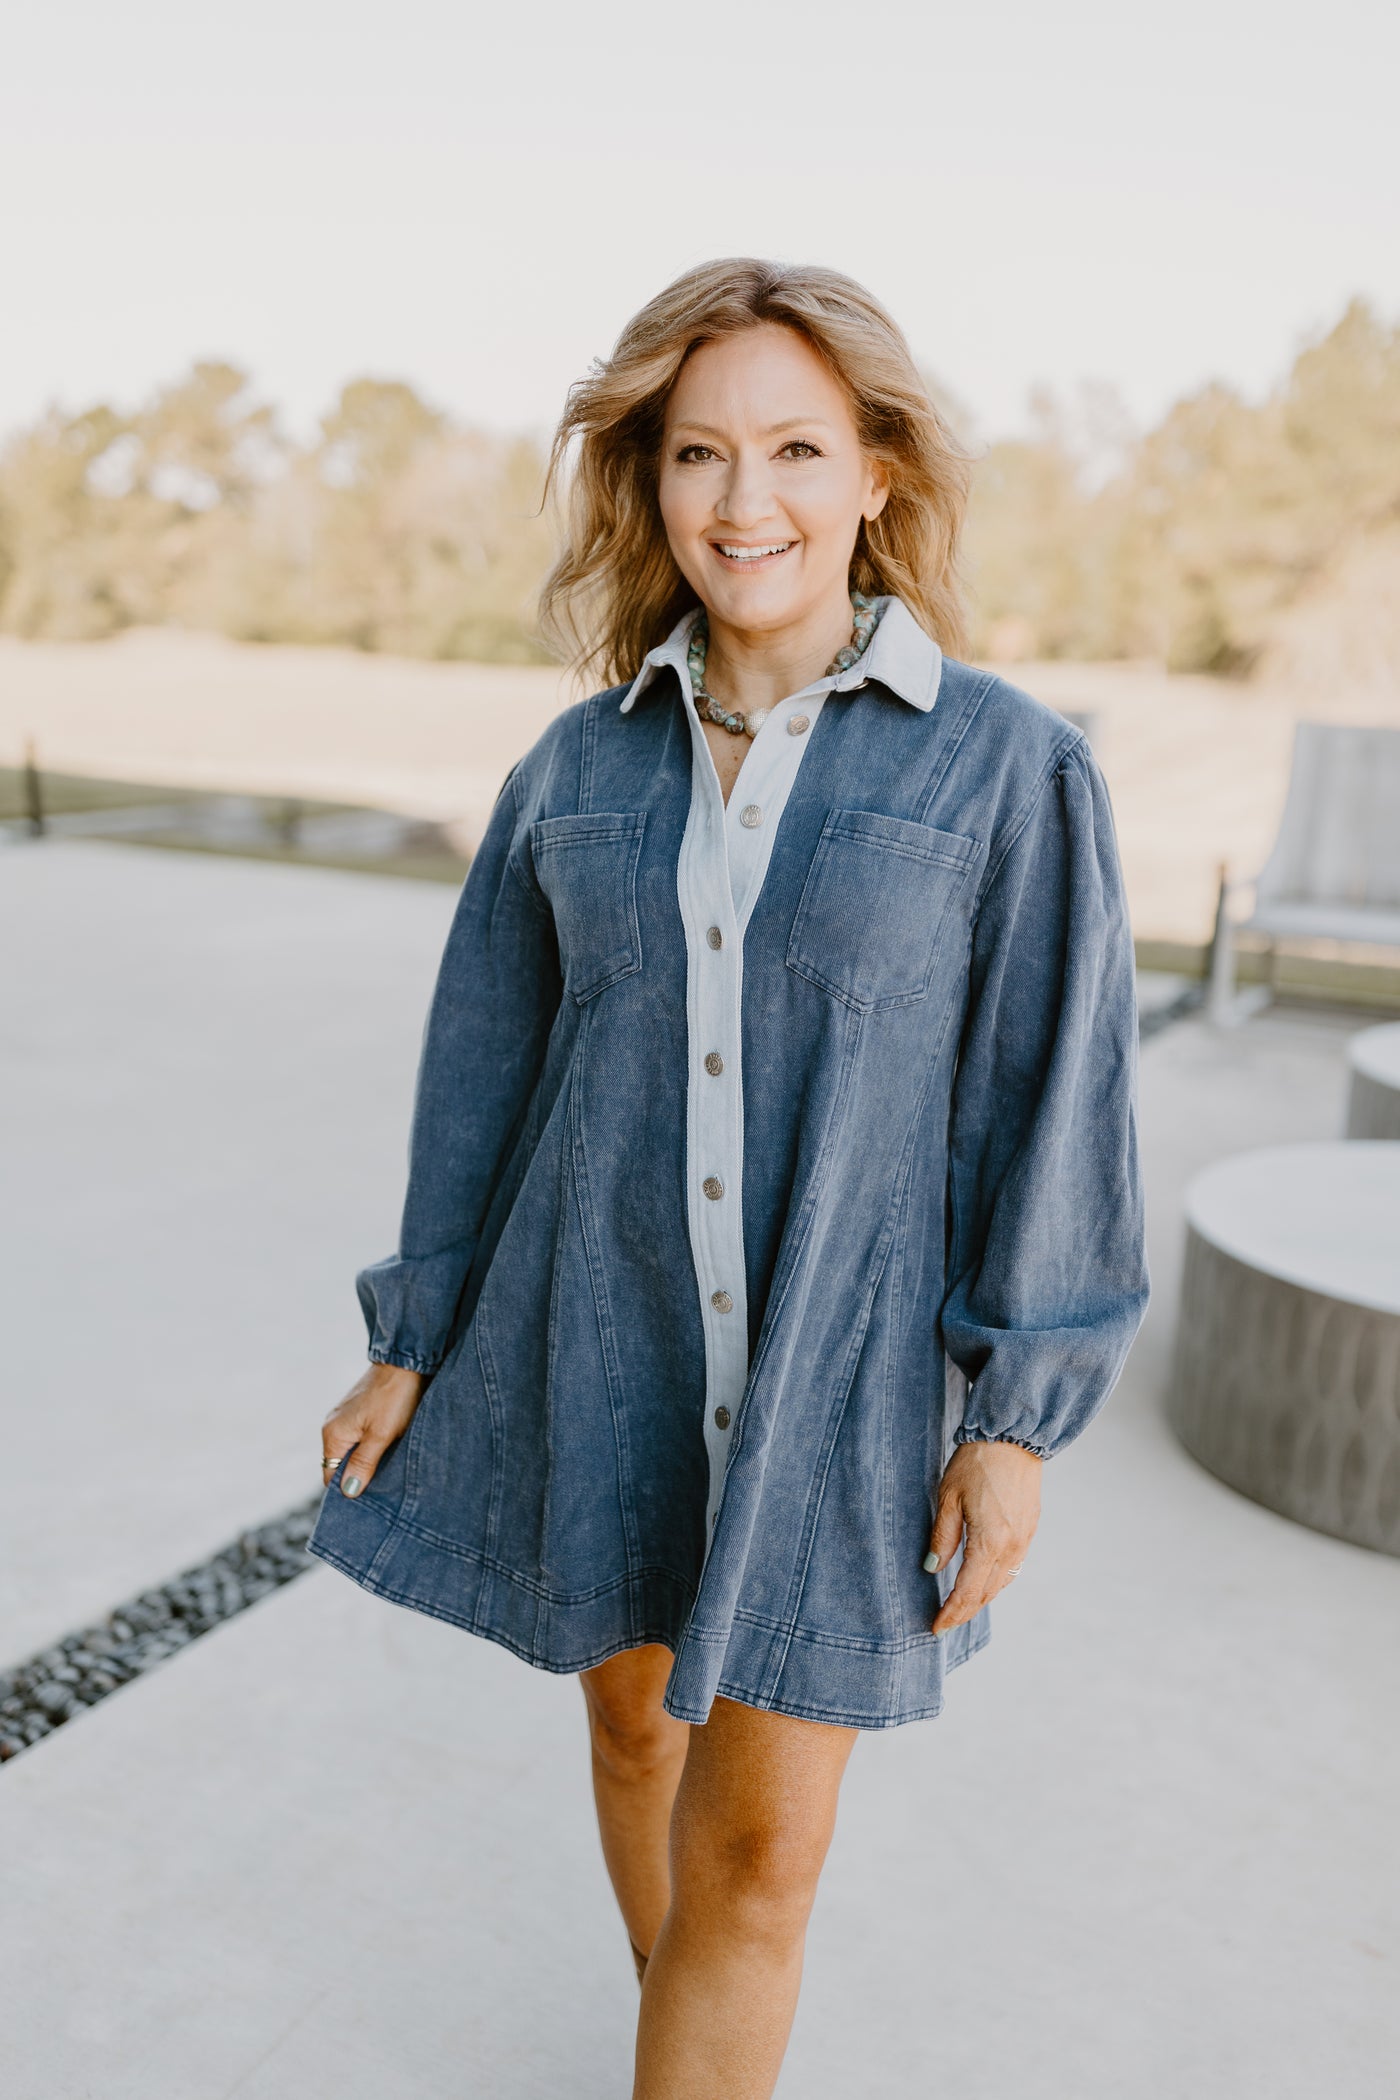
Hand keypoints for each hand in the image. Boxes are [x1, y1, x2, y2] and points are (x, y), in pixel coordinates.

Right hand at [321, 1361, 426, 1497]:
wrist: (404, 1362)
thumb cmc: (394, 1398)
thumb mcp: (381, 1435)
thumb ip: (363, 1463)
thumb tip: (348, 1491)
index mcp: (332, 1435)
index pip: (330, 1476)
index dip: (347, 1488)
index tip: (369, 1496)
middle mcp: (332, 1427)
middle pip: (340, 1464)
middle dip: (359, 1475)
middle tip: (383, 1484)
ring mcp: (344, 1418)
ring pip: (352, 1450)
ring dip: (368, 1459)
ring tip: (388, 1464)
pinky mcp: (357, 1411)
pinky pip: (359, 1437)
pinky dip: (371, 1445)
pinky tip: (389, 1446)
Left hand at [925, 1440, 1042, 1635]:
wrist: (1013, 1438)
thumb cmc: (976, 1463)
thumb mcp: (949, 1497)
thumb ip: (942, 1537)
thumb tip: (933, 1569)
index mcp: (990, 1542)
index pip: (968, 1592)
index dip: (951, 1613)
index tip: (936, 1627)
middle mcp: (1011, 1548)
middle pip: (986, 1594)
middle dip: (964, 1612)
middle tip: (944, 1623)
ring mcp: (1024, 1540)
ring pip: (1001, 1584)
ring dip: (980, 1599)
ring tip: (960, 1607)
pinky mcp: (1030, 1530)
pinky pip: (1012, 1567)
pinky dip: (995, 1581)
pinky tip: (981, 1580)